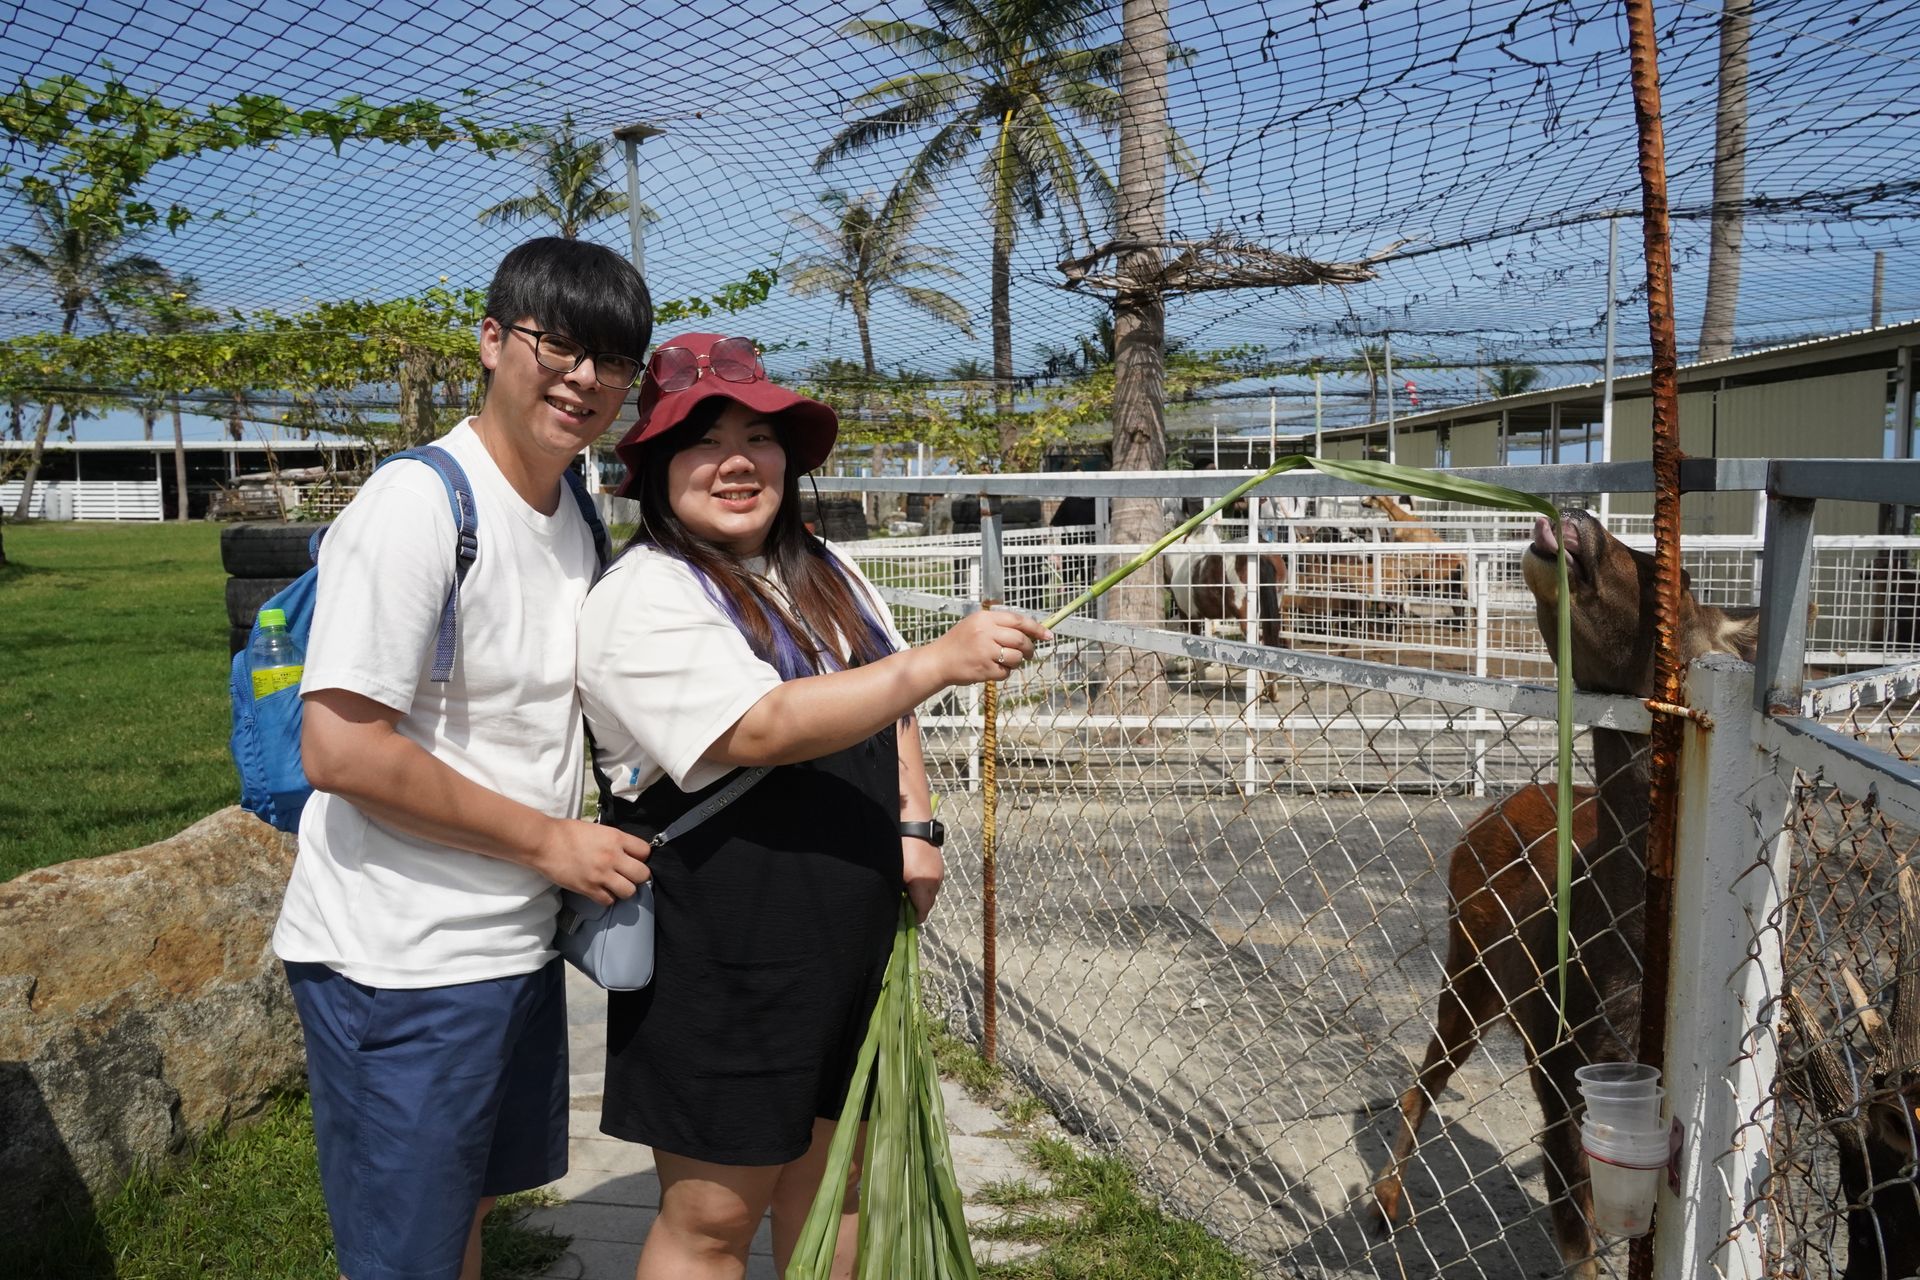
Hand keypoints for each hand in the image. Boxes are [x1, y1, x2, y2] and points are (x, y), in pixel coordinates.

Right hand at [532, 819, 650, 904]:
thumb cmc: (568, 832)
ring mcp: (601, 875)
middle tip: (628, 874)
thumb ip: (615, 841)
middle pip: (642, 874)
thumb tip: (626, 851)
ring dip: (624, 889)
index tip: (634, 858)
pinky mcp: (588, 889)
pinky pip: (608, 901)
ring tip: (615, 885)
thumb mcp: (598, 830)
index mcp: (616, 838)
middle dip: (637, 876)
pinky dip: (607, 898)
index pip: (645, 851)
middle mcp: (612, 857)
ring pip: (629, 891)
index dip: (642, 856)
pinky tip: (601, 891)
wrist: (544, 843)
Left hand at [903, 835, 943, 923]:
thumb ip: (897, 893)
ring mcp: (939, 872)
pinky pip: (932, 881)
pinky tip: (911, 875)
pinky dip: (923, 884)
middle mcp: (935, 881)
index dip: (911, 918)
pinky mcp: (939, 864)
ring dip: (919, 894)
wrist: (913, 823)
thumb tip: (896, 906)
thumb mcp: (895, 873)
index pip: (922, 913)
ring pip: (930, 892)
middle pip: (927, 904)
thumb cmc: (900, 848)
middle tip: (900, 902)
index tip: (900, 917)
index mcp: (924, 886)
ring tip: (904, 887)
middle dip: (915, 906)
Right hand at [927, 608, 1051, 685]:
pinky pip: (1006, 672)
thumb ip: (1000, 625)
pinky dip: (1003, 673)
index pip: (1019, 620)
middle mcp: (986, 632)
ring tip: (1003, 661)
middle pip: (1021, 640)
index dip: (1037, 629)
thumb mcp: (976, 625)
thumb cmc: (960, 643)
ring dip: (1016, 662)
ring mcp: (985, 651)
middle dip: (1029, 649)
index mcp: (985, 618)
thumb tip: (1031, 631)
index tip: (1048, 636)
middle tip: (1028, 654)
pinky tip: (991, 669)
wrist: (939, 661)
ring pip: (1016, 657)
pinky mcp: (984, 669)